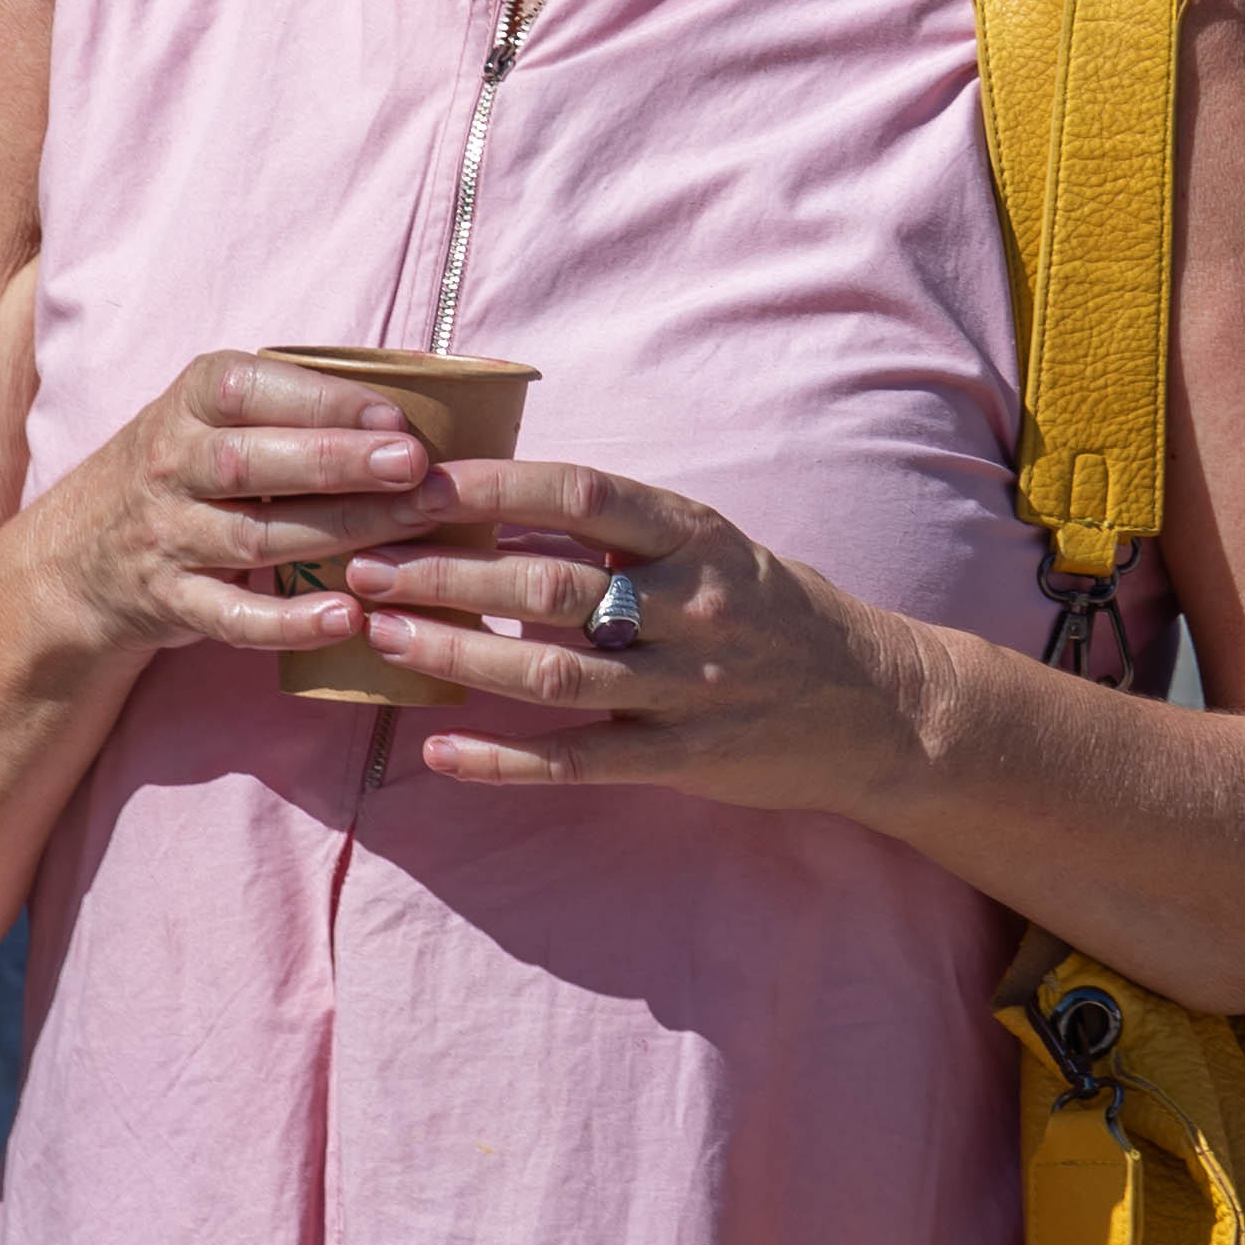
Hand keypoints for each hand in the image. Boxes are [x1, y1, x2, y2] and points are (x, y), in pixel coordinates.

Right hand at [38, 351, 467, 662]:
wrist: (77, 557)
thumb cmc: (184, 471)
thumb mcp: (211, 419)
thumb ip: (290, 406)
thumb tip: (411, 407)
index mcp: (188, 402)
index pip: (249, 389)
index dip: (323, 402)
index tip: (396, 419)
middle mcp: (170, 464)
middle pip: (253, 463)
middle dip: (338, 462)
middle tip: (415, 467)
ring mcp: (167, 536)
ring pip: (254, 537)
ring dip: (339, 532)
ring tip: (412, 528)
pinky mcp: (171, 602)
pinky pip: (232, 616)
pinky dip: (289, 622)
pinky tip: (346, 616)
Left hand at [351, 464, 931, 815]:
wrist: (883, 710)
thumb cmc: (777, 615)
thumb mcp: (715, 548)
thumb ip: (626, 531)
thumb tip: (501, 494)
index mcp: (697, 538)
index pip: (582, 495)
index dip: (493, 486)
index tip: (413, 480)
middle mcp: (695, 607)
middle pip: (549, 587)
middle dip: (446, 573)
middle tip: (361, 561)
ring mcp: (691, 690)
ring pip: (552, 675)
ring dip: (456, 655)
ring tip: (380, 635)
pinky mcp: (687, 761)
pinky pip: (579, 764)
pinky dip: (502, 761)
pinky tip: (436, 750)